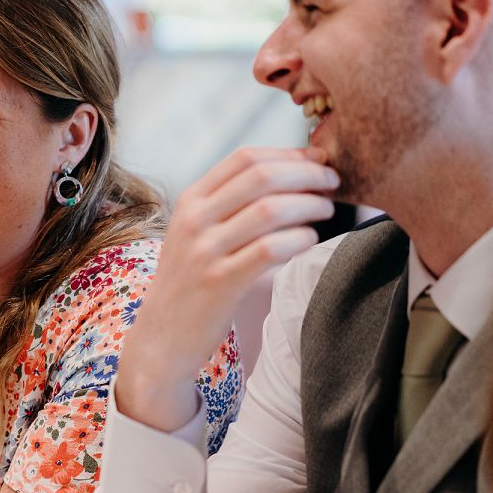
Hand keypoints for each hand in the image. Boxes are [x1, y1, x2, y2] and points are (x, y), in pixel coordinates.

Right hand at [115, 146, 337, 430]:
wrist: (160, 338)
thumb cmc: (190, 284)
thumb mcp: (195, 234)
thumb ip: (229, 206)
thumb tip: (289, 176)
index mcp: (190, 200)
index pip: (244, 158)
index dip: (288, 153)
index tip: (317, 159)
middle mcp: (195, 220)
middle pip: (261, 176)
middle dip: (306, 173)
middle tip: (332, 182)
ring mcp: (206, 251)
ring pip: (270, 210)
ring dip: (308, 205)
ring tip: (326, 211)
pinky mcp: (221, 283)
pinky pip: (271, 249)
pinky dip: (299, 239)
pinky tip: (310, 240)